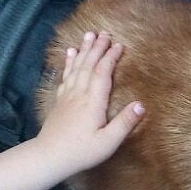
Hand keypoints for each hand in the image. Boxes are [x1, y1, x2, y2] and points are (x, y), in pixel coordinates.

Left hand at [35, 31, 144, 172]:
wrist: (49, 157)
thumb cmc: (81, 152)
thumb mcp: (108, 142)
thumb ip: (124, 123)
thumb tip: (141, 104)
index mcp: (93, 102)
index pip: (103, 73)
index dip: (111, 57)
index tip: (120, 45)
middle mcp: (79, 94)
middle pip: (89, 65)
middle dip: (98, 48)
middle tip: (105, 33)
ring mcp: (67, 96)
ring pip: (77, 67)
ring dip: (84, 50)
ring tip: (88, 35)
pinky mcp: (60, 101)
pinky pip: (66, 76)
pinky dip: (69, 63)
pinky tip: (70, 54)